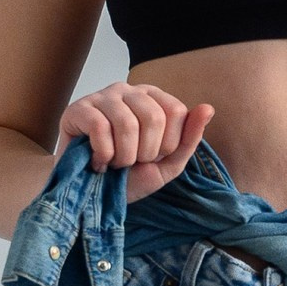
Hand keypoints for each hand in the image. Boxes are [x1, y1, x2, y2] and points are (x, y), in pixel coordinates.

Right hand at [57, 81, 215, 202]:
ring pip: (126, 124)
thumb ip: (189, 138)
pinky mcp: (78, 109)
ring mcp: (101, 97)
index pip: (177, 111)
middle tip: (130, 162)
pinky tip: (97, 162)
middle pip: (153, 117)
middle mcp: (128, 90)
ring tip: (114, 163)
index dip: (167, 145)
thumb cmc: (129, 176)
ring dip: (123, 157)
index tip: (150, 157)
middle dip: (144, 153)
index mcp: (152, 98)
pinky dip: (102, 155)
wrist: (92, 195)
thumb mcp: (167, 164)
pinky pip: (99, 128)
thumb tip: (208, 108)